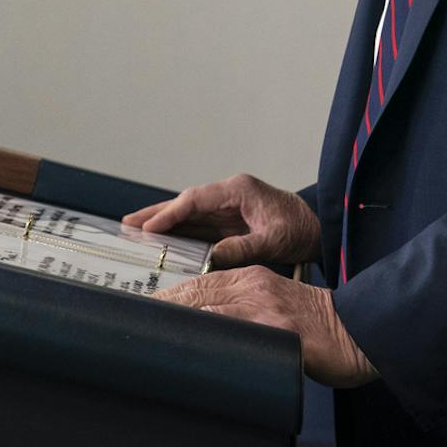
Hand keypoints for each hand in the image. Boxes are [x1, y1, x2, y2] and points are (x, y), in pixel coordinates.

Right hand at [123, 174, 320, 268]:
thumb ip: (243, 248)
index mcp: (239, 190)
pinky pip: (199, 226)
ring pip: (189, 214)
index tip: (148, 227)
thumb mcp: (274, 240)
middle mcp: (229, 195)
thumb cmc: (301, 229)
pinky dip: (179, 232)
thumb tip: (212, 256)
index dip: (169, 213)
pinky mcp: (230, 221)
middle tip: (127, 224)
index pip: (195, 200)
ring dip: (163, 223)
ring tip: (135, 231)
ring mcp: (228, 207)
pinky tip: (162, 241)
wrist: (319, 229)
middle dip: (156, 213)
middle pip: (185, 203)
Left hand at [155, 267, 376, 387]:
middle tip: (129, 322)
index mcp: (253, 278)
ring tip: (145, 335)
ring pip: (207, 306)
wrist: (362, 332)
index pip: (199, 281)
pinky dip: (205, 335)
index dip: (167, 295)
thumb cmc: (320, 330)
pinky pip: (233, 329)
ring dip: (174, 321)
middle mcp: (255, 286)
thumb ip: (246, 312)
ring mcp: (265, 307)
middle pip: (195, 290)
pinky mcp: (279, 330)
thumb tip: (210, 334)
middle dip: (160, 306)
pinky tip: (186, 346)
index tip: (141, 309)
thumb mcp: (278, 308)